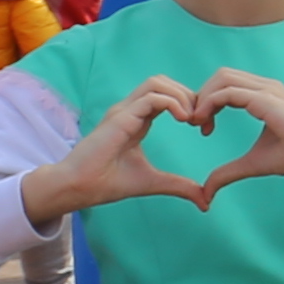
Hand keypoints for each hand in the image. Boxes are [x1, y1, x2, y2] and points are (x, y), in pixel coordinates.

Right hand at [18, 75, 237, 226]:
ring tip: (192, 119)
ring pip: (157, 83)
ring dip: (182, 95)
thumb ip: (179, 186)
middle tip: (202, 120)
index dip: (190, 104)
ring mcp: (123, 110)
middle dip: (190, 95)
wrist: (78, 188)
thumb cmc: (107, 183)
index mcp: (138, 119)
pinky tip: (183, 120)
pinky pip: (151, 97)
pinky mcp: (120, 117)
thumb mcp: (153, 182)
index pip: (167, 95)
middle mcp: (130, 110)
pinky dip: (172, 103)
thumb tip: (205, 201)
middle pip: (164, 82)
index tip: (204, 127)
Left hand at [178, 69, 283, 208]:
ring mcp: (267, 89)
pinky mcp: (266, 99)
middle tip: (195, 123)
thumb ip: (227, 173)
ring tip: (197, 122)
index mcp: (264, 96)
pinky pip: (227, 92)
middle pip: (221, 75)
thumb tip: (206, 192)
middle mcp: (265, 87)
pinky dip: (210, 104)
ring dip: (203, 98)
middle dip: (202, 96)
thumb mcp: (251, 164)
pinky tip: (204, 123)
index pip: (226, 85)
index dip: (208, 102)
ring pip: (222, 78)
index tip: (202, 129)